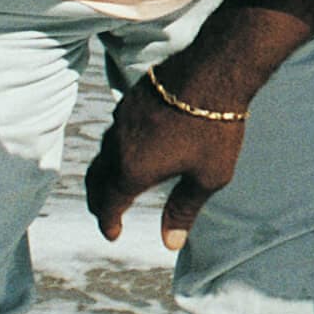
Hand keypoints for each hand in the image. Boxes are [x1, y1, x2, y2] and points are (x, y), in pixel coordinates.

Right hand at [84, 72, 245, 250]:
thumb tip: (170, 242)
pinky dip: (117, 146)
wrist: (215, 70)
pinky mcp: (132, 97)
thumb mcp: (208, 176)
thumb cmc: (215, 126)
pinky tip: (132, 145)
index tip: (113, 234)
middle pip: (97, 179)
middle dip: (99, 200)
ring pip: (105, 151)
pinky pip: (117, 128)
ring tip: (115, 181)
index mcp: (133, 169)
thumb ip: (184, 209)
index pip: (109, 204)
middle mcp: (119, 144)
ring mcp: (123, 118)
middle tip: (105, 212)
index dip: (108, 222)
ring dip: (105, 171)